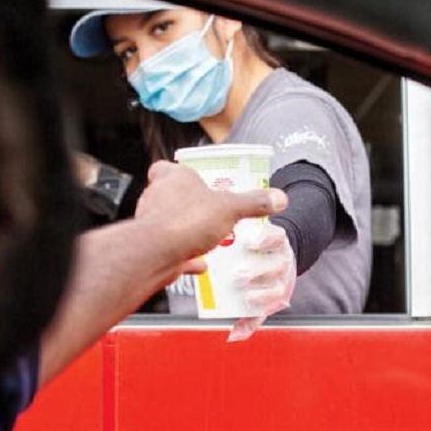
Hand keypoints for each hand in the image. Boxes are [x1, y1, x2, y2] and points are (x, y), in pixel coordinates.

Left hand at [135, 161, 287, 273]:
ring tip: (207, 236)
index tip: (192, 179)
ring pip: (169, 223)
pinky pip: (171, 250)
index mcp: (172, 178)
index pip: (165, 167)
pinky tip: (201, 263)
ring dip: (186, 229)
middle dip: (187, 203)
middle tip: (208, 210)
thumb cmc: (187, 220)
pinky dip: (185, 256)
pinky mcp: (152, 248)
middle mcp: (156, 197)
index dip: (176, 172)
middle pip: (168, 195)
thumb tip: (279, 197)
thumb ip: (253, 203)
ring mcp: (151, 223)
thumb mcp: (230, 208)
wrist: (156, 253)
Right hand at [227, 222, 296, 341]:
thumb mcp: (260, 301)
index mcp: (277, 292)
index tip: (247, 299)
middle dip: (257, 277)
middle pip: (274, 278)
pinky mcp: (282, 237)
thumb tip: (233, 337)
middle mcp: (282, 274)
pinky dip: (266, 236)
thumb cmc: (263, 280)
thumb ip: (248, 318)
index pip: (272, 300)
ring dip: (262, 251)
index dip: (262, 300)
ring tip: (242, 257)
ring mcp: (283, 255)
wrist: (280, 252)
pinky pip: (277, 236)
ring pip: (277, 259)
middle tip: (237, 277)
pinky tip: (250, 238)